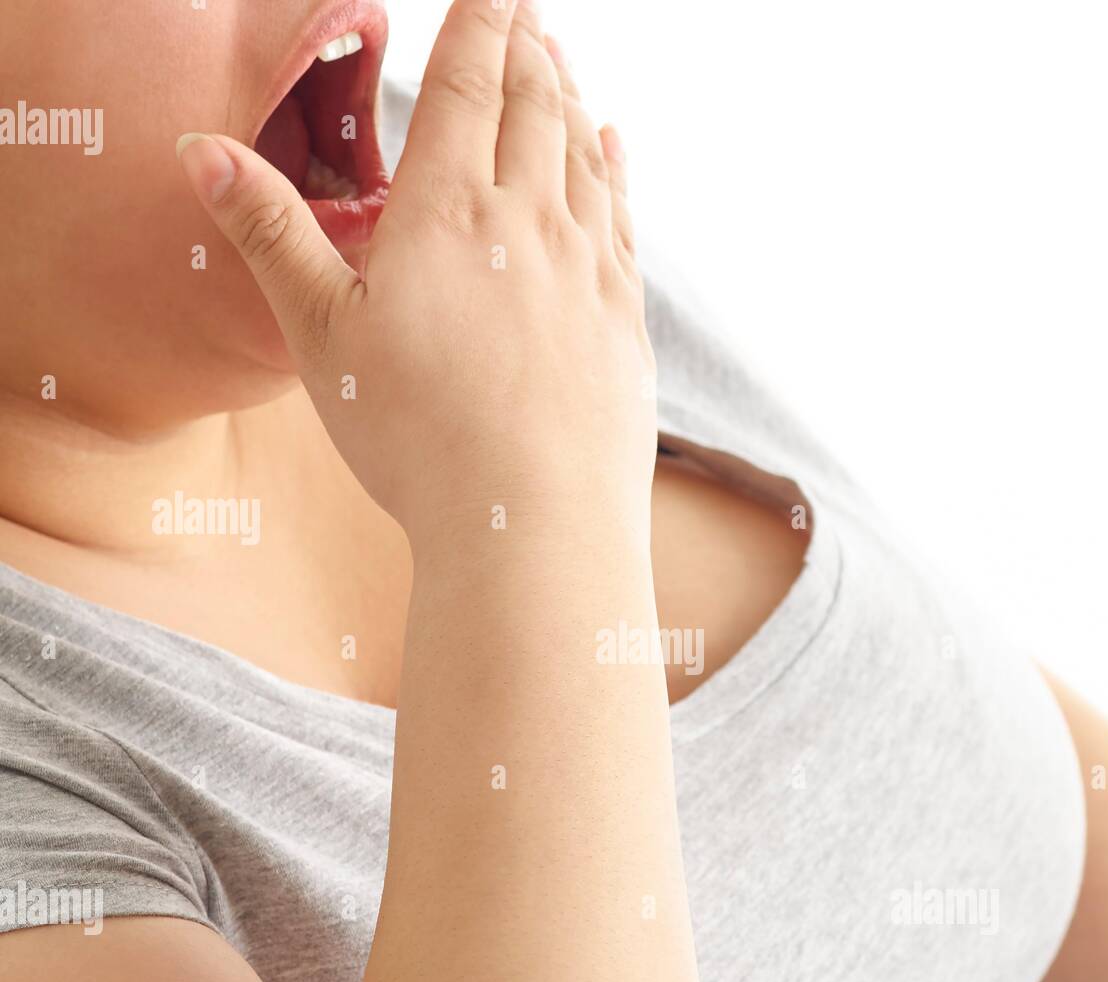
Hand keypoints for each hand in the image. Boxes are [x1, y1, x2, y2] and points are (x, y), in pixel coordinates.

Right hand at [177, 0, 655, 549]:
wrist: (533, 526)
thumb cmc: (418, 439)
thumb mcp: (320, 337)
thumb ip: (271, 234)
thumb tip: (205, 149)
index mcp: (450, 212)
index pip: (467, 85)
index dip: (479, 23)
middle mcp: (530, 222)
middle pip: (534, 106)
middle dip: (526, 48)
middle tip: (526, 10)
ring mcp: (588, 269)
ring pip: (583, 154)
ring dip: (570, 96)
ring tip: (561, 62)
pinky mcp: (623, 319)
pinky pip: (624, 218)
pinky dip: (616, 169)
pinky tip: (614, 147)